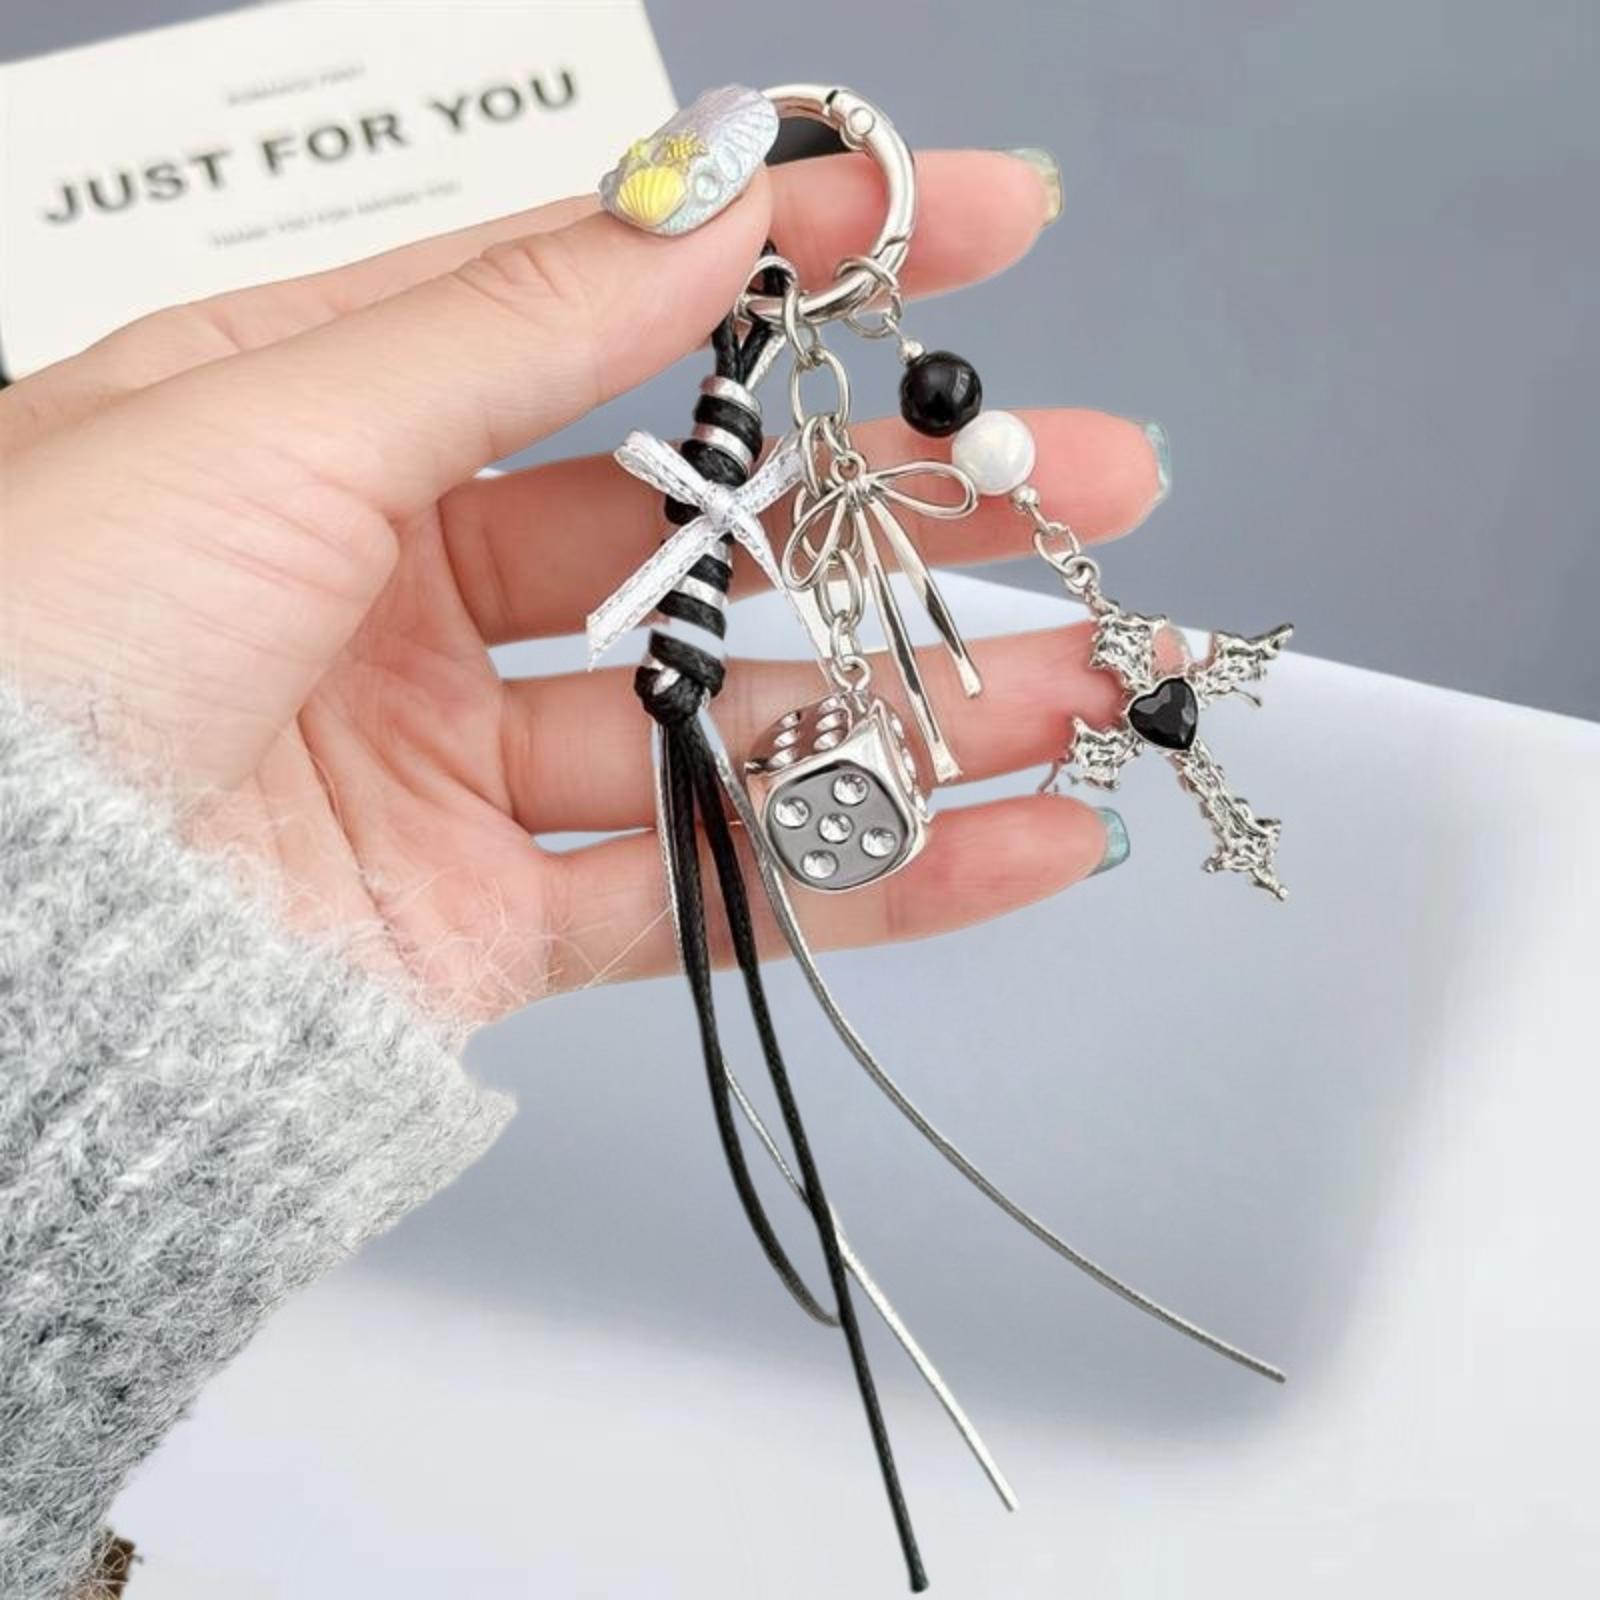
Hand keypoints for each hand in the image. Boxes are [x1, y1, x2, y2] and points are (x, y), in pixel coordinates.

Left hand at [0, 151, 1163, 1019]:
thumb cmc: (32, 648)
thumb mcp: (267, 423)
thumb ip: (507, 328)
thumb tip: (703, 202)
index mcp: (331, 426)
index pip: (606, 308)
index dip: (790, 256)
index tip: (969, 217)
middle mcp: (405, 588)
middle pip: (709, 531)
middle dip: (906, 501)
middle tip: (1084, 476)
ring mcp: (455, 765)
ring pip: (730, 725)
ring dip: (922, 708)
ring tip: (1091, 684)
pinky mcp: (484, 924)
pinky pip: (700, 895)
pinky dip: (860, 878)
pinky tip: (1011, 843)